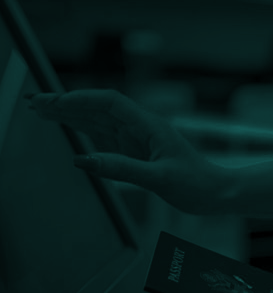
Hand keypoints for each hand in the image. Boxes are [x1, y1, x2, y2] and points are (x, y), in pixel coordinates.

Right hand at [27, 89, 225, 214]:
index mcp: (150, 126)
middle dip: (67, 104)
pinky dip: (87, 132)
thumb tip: (82, 160)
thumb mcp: (160, 179)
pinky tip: (73, 128)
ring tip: (44, 111)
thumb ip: (122, 168)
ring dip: (73, 116)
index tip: (54, 103)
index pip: (109, 103)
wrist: (217, 193)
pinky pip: (108, 138)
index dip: (80, 99)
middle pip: (99, 109)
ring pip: (101, 122)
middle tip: (35, 104)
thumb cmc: (197, 184)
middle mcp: (143, 129)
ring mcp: (140, 140)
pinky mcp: (140, 153)